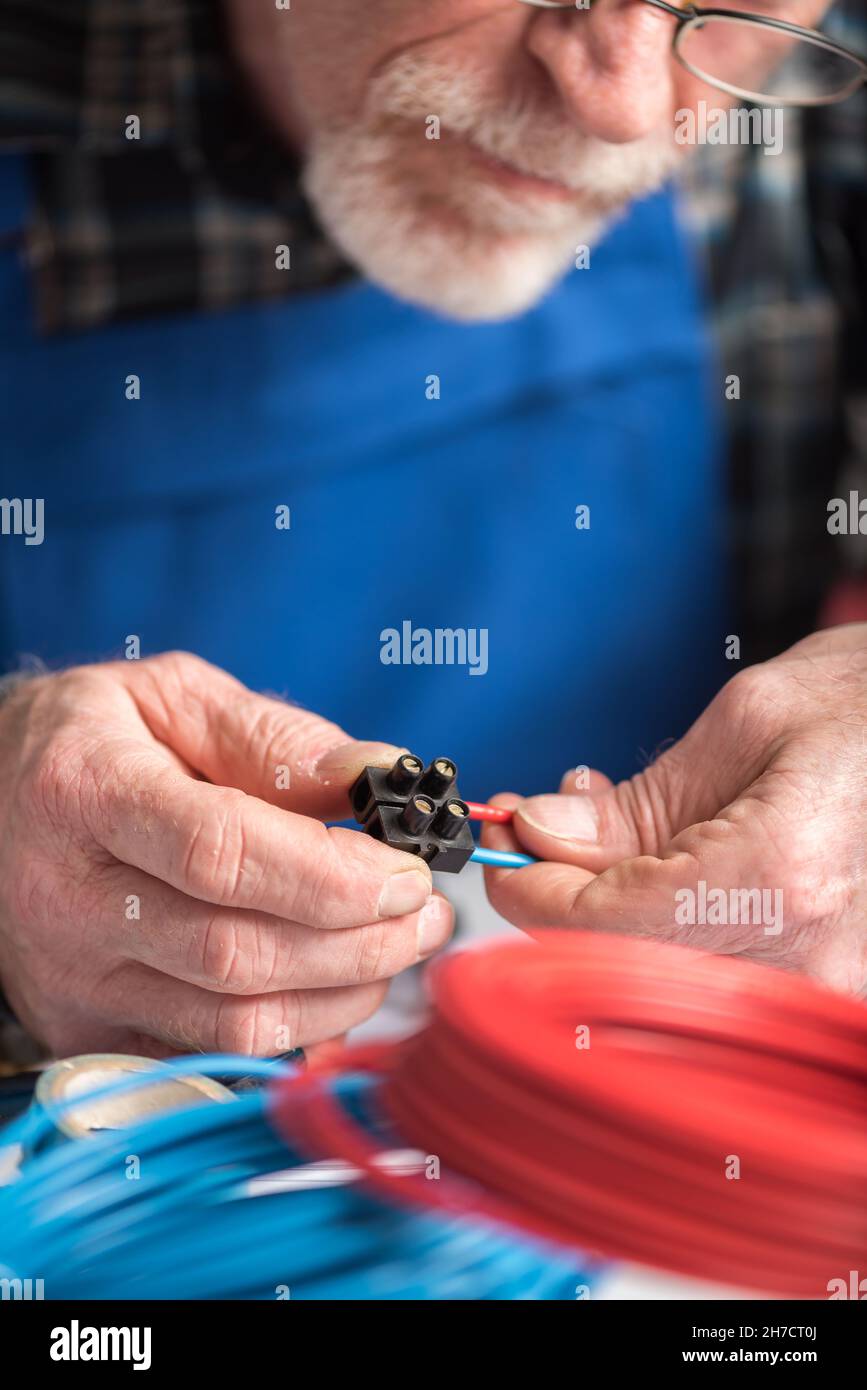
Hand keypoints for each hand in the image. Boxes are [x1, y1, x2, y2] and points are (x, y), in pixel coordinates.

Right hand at [0, 652, 452, 1056]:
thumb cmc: (90, 738)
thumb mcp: (171, 696)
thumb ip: (274, 736)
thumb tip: (379, 775)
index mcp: (86, 793)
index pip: (220, 852)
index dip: (330, 873)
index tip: (407, 872)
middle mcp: (68, 899)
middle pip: (236, 949)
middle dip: (359, 942)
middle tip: (427, 914)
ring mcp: (74, 978)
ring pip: (232, 1020)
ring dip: (341, 993)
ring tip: (398, 947)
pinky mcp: (87, 1029)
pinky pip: (210, 1055)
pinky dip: (292, 1033)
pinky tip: (335, 987)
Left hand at [484, 626, 866, 993]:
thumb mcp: (749, 721)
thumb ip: (637, 797)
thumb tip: (539, 831)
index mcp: (775, 878)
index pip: (597, 924)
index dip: (528, 889)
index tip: (504, 850)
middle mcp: (807, 960)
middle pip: (624, 963)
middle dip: (569, 894)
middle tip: (558, 821)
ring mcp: (828, 990)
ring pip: (668, 977)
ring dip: (616, 910)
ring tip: (621, 824)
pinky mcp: (835, 990)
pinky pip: (722, 979)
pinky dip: (672, 928)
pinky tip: (671, 864)